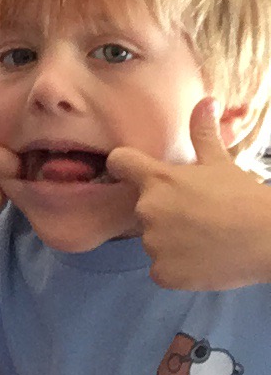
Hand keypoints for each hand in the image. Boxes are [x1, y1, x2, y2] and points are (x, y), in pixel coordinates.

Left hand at [106, 98, 270, 289]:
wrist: (268, 241)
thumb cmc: (243, 198)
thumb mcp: (221, 162)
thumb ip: (203, 132)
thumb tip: (206, 101)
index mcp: (157, 179)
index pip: (119, 162)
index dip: (126, 165)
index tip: (135, 171)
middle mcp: (148, 209)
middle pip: (142, 208)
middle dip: (162, 211)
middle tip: (196, 214)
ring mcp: (154, 244)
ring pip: (152, 240)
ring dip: (169, 241)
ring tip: (203, 238)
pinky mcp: (164, 273)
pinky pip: (160, 269)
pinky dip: (176, 268)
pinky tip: (201, 260)